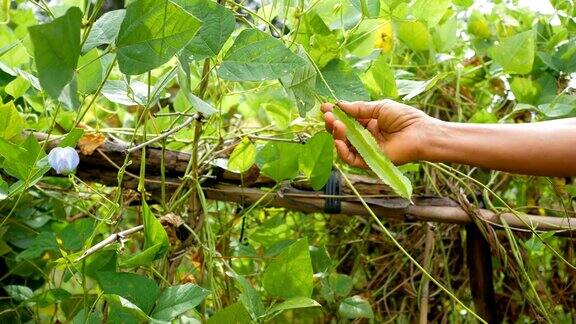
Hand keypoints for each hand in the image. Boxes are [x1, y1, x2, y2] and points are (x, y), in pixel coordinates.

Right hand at [321, 100, 435, 166]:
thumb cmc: (405, 118)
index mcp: (368, 123)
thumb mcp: (379, 107)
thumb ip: (359, 109)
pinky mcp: (370, 161)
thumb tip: (339, 104)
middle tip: (328, 115)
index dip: (336, 114)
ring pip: (344, 146)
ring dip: (336, 135)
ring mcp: (367, 149)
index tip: (324, 107)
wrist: (420, 133)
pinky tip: (339, 141)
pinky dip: (342, 151)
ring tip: (336, 124)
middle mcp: (366, 136)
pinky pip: (351, 159)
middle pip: (343, 133)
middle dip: (333, 124)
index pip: (347, 120)